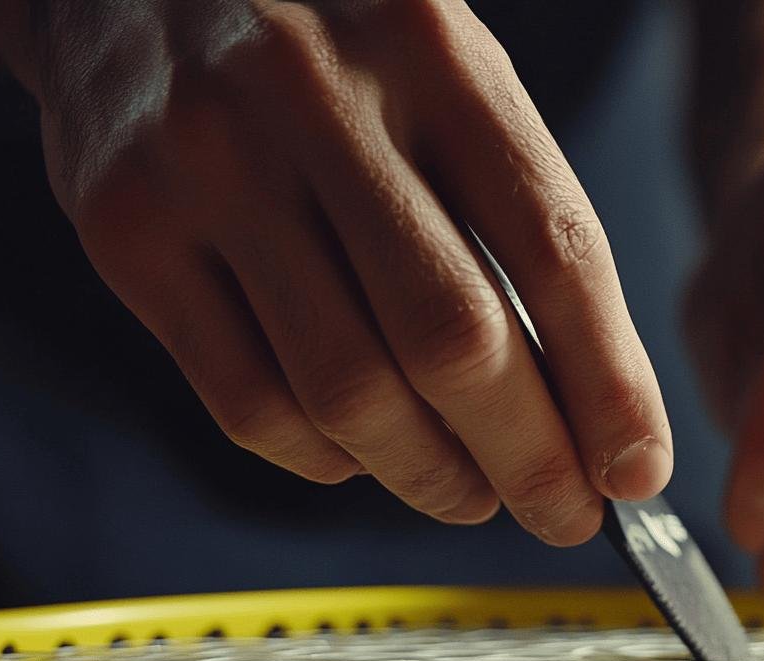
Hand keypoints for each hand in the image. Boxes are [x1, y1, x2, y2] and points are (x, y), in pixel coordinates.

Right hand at [0, 0, 671, 543]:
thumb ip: (515, 213)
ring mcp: (210, 165)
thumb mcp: (449, 75)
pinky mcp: (128, 231)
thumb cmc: (333, 44)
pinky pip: (245, 399)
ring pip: (347, 390)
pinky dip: (323, 459)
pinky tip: (362, 456)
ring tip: (470, 491)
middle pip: (454, 341)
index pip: (554, 251)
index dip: (609, 384)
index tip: (635, 468)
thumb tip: (586, 399)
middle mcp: (319, 101)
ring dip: (430, 474)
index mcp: (436, 54)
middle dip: (529, 456)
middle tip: (563, 511)